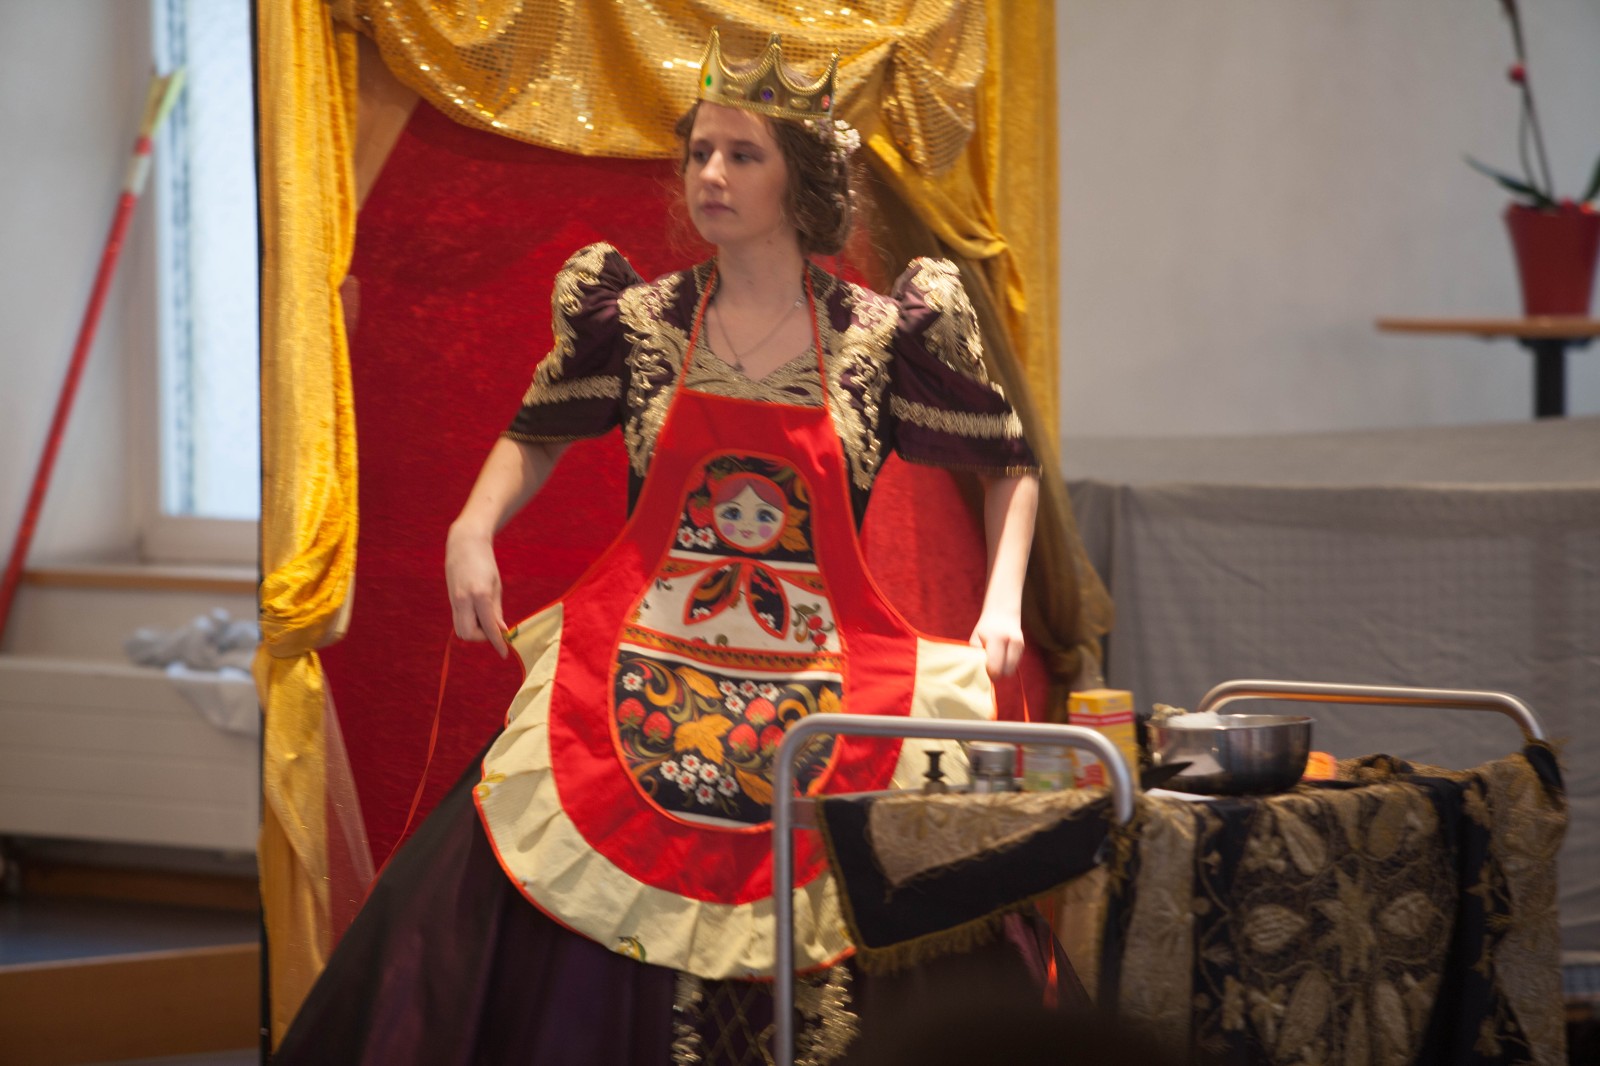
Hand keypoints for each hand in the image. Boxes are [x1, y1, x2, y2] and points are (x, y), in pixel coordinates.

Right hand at [446, 522, 507, 657]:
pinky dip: (469, 623)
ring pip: (460, 630)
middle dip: (482, 638)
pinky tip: (478, 615)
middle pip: (468, 634)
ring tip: (486, 620)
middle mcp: (463, 600)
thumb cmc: (485, 563)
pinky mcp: (451, 599)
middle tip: (494, 630)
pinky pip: (458, 619)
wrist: (464, 544)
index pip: (488, 627)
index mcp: (479, 595)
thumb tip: (501, 631)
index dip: (497, 642)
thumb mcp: (496, 586)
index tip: (505, 653)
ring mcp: (454, 600)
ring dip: (474, 632)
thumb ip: (496, 611)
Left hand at [970, 610, 1024, 678]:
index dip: (989, 674)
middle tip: (988, 666)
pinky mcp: (1022, 648)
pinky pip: (1014, 666)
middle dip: (996, 673)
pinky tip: (1001, 656)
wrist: (1002, 613)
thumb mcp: (976, 640)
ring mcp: (1019, 645)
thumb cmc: (985, 629)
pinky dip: (1007, 665)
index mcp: (998, 638)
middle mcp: (1012, 642)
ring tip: (995, 659)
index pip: (996, 667)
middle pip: (1006, 672)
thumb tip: (981, 673)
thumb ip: (977, 656)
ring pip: (1011, 670)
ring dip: (1002, 670)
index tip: (984, 671)